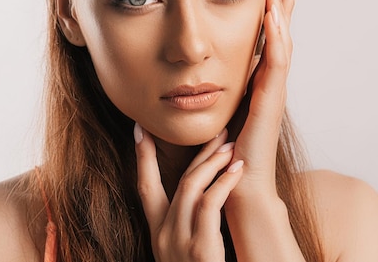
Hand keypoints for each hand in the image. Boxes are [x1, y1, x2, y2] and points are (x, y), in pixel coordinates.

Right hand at [134, 124, 243, 261]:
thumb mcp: (182, 252)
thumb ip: (185, 227)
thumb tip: (198, 200)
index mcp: (157, 233)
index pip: (145, 186)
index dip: (143, 156)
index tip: (140, 128)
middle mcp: (164, 235)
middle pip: (179, 181)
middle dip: (199, 152)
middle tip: (219, 130)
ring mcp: (179, 242)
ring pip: (191, 186)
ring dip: (212, 162)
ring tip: (231, 147)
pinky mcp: (199, 250)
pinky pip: (208, 205)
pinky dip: (223, 184)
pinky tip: (237, 171)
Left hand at [229, 0, 295, 198]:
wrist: (236, 187)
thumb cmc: (224, 155)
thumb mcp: (215, 112)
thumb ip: (210, 91)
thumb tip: (189, 72)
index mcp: (255, 83)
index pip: (264, 39)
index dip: (267, 12)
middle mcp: (268, 83)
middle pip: (278, 35)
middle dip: (278, 2)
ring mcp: (273, 92)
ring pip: (281, 43)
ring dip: (279, 12)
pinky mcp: (271, 103)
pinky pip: (276, 65)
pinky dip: (275, 39)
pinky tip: (273, 17)